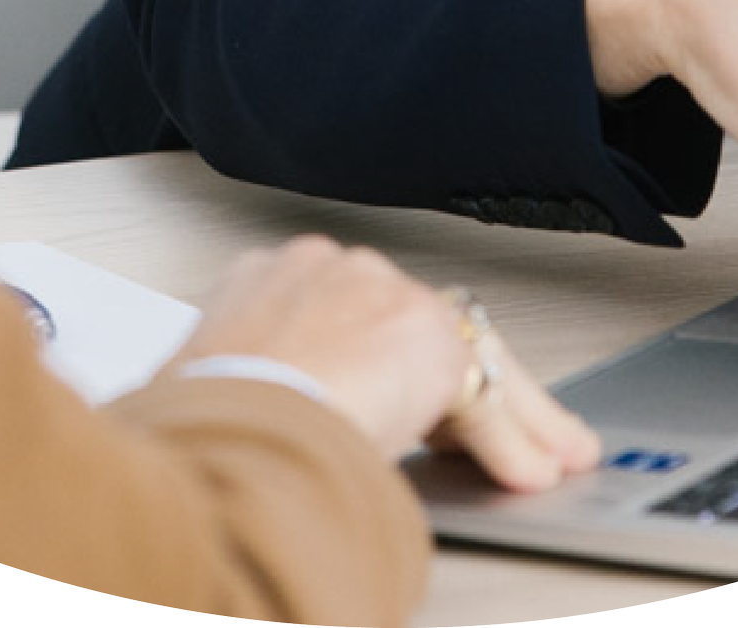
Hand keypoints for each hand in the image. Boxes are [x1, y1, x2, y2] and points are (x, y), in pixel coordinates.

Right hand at [161, 236, 599, 490]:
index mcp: (268, 279)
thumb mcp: (213, 398)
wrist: (224, 430)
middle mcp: (328, 268)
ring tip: (542, 451)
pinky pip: (482, 396)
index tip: (402, 395)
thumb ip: (256, 390)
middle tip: (497, 425)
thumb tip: (265, 427)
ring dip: (508, 411)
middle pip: (416, 322)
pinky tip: (528, 470)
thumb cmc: (196, 428)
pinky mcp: (427, 333)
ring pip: (463, 350)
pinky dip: (510, 440)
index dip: (387, 364)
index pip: (353, 313)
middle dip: (462, 382)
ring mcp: (380, 291)